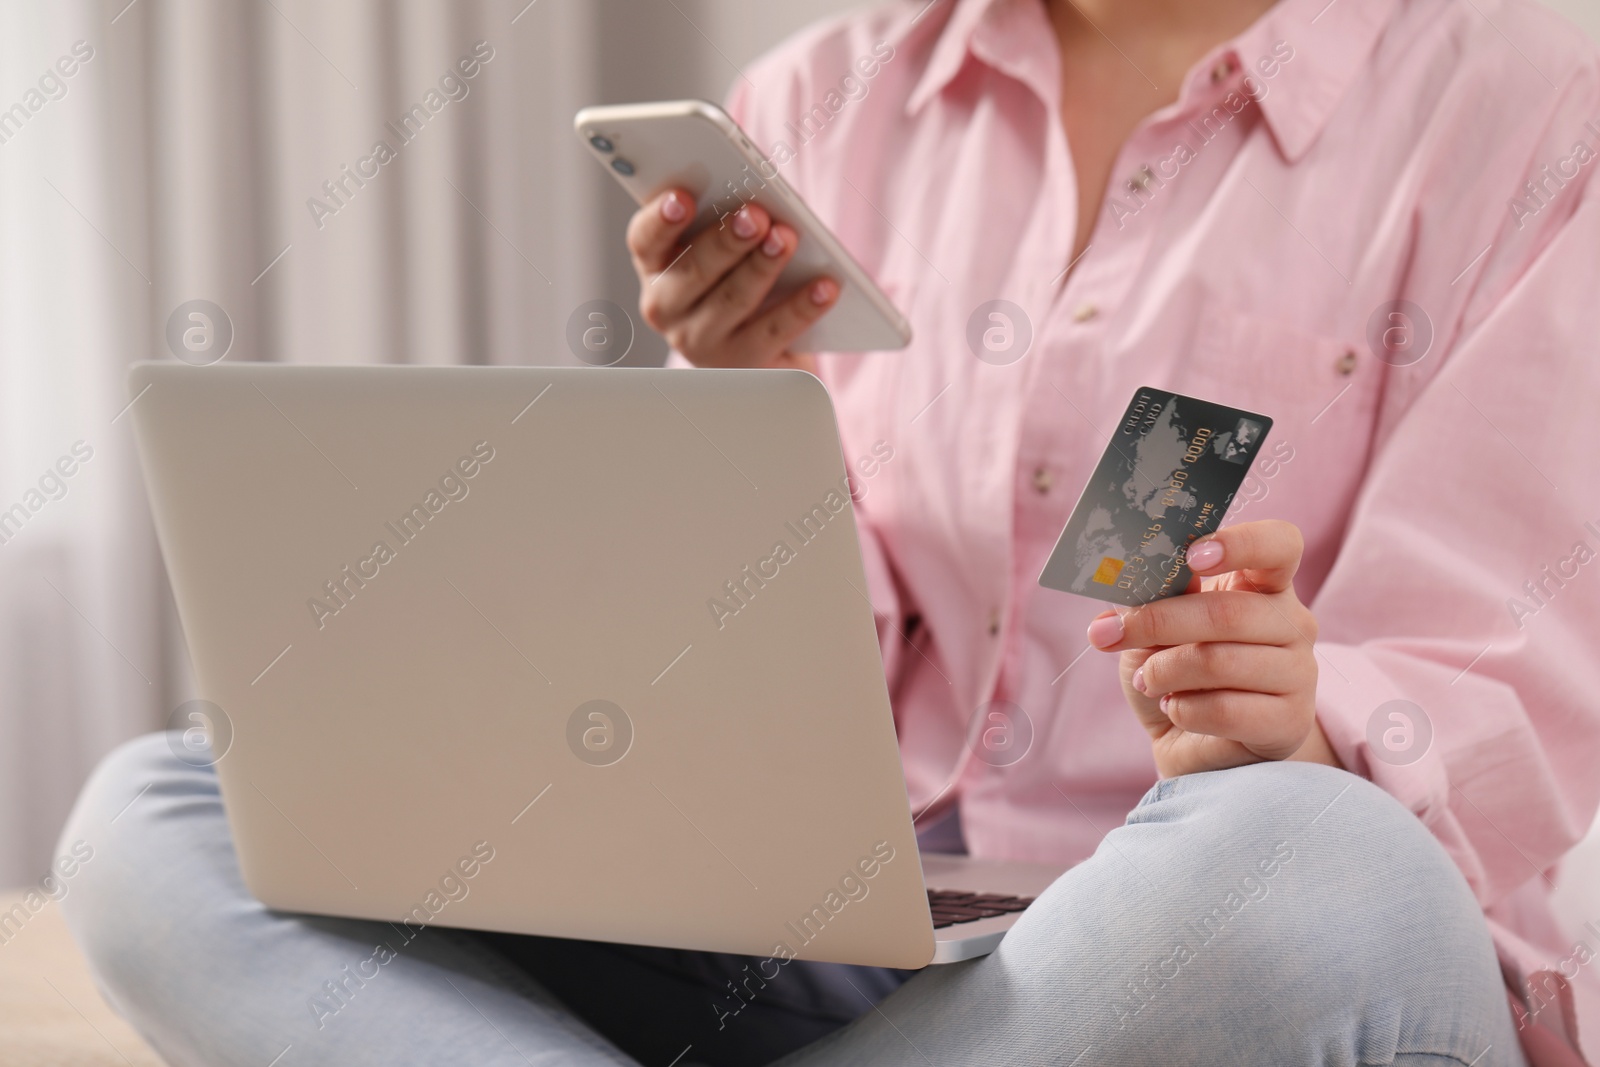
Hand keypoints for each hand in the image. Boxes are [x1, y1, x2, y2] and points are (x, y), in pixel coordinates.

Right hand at [626, 188, 839, 370]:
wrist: (756, 352)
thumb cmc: (734, 281)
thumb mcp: (721, 251)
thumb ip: (725, 222)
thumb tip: (754, 202)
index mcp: (656, 266)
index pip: (645, 239)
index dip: (662, 219)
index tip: (684, 198)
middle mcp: (667, 307)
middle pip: (694, 270)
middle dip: (727, 240)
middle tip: (756, 216)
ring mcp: (700, 341)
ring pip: (733, 300)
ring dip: (763, 266)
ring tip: (787, 239)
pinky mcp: (742, 364)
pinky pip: (775, 331)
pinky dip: (803, 306)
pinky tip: (825, 286)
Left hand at [1085, 519, 1341, 777]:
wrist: (1190, 744)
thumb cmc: (1176, 672)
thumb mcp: (1156, 626)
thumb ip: (1152, 595)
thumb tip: (1121, 574)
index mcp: (1264, 584)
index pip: (1279, 544)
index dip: (1240, 544)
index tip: (1192, 556)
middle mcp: (1293, 622)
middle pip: (1229, 612)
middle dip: (1158, 622)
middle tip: (1110, 634)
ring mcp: (1299, 673)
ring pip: (1221, 662)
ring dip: (1164, 672)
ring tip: (1147, 681)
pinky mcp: (1291, 722)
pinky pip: (1227, 710)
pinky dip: (1184, 710)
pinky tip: (1175, 708)